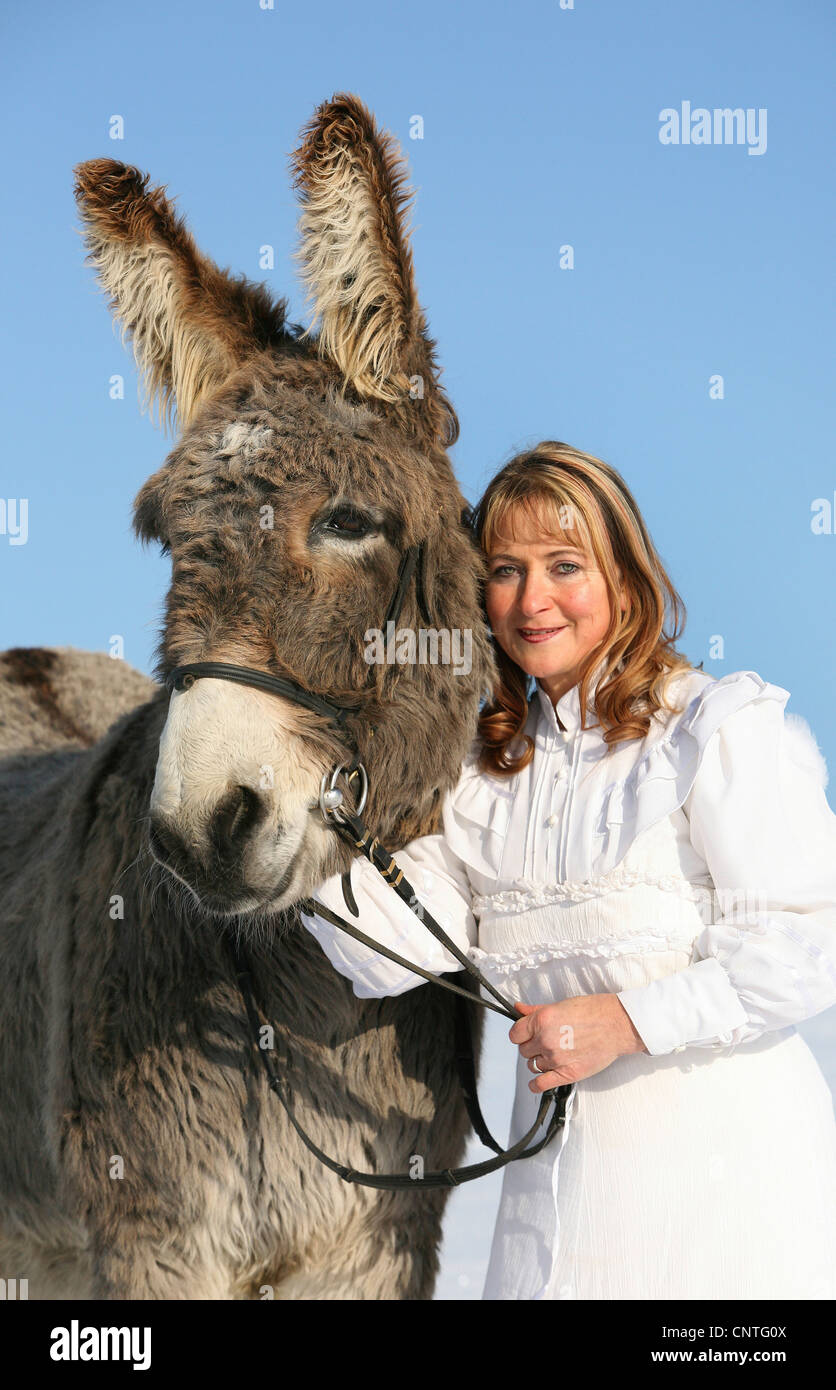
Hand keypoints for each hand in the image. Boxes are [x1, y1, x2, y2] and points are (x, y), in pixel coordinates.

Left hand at [509, 994, 647, 1092]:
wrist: (617, 1024)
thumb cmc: (594, 1011)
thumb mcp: (561, 1004)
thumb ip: (536, 1010)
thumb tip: (518, 1008)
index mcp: (542, 1020)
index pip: (515, 1034)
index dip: (521, 1034)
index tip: (526, 1035)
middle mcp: (545, 1039)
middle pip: (524, 1051)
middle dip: (532, 1047)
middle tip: (545, 1043)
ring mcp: (556, 1058)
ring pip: (533, 1065)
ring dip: (540, 1061)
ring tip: (554, 1055)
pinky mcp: (568, 1073)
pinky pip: (542, 1084)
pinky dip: (536, 1085)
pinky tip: (536, 1082)